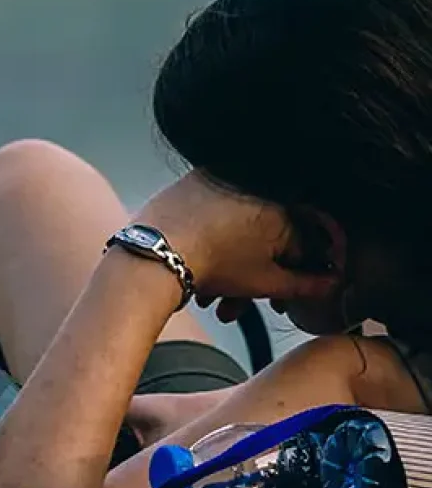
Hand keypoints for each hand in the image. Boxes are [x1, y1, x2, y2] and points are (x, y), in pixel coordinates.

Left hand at [137, 172, 342, 313]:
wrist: (155, 252)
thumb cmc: (210, 263)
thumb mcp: (266, 283)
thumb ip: (306, 286)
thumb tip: (332, 286)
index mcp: (282, 206)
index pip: (302, 246)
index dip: (294, 279)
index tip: (281, 299)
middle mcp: (256, 187)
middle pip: (266, 241)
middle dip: (255, 281)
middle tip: (240, 306)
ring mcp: (223, 181)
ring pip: (239, 232)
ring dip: (230, 271)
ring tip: (213, 299)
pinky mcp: (195, 182)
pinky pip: (216, 215)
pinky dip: (213, 243)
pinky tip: (198, 273)